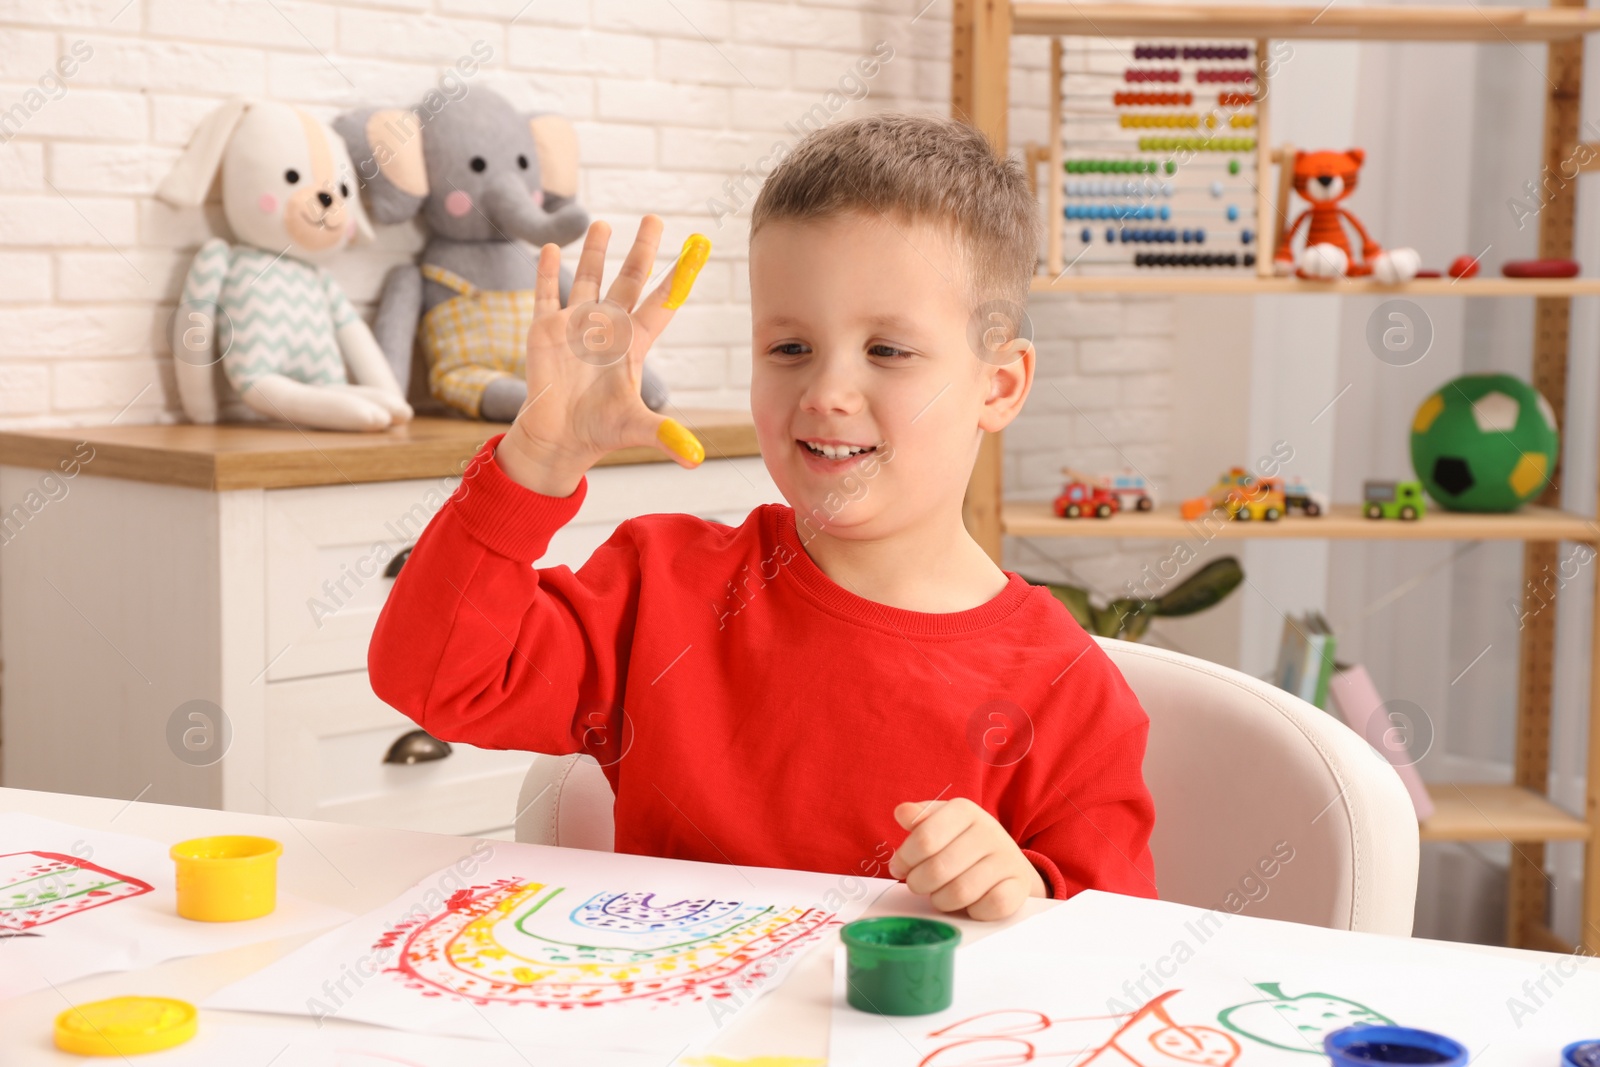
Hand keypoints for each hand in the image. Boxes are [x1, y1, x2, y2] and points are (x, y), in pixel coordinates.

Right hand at [496, 215, 709, 495]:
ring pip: (587, 278)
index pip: (663, 302)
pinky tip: (547, 248)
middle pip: (629, 279)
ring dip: (594, 251)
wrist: (559, 438)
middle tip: (654, 218)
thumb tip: (696, 459)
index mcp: (635, 343)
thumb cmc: (600, 432)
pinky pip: (546, 294)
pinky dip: (544, 272)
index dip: (679, 275)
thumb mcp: (636, 429)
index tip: (698, 246)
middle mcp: (608, 327)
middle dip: (642, 249)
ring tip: (602, 223)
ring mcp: (576, 325)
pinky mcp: (545, 331)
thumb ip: (665, 436)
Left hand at [888, 798, 1046, 921]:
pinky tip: (968, 903)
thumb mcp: (939, 822)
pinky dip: (973, 911)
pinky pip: (989, 906)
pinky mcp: (1019, 886)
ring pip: (961, 892)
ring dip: (941, 900)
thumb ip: (918, 818)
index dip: (905, 859)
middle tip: (917, 885)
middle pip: (938, 869)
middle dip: (919, 883)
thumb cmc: (962, 842)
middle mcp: (989, 831)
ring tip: (939, 894)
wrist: (1005, 859)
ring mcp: (1007, 859)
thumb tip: (902, 813)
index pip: (924, 839)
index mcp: (964, 810)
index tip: (899, 868)